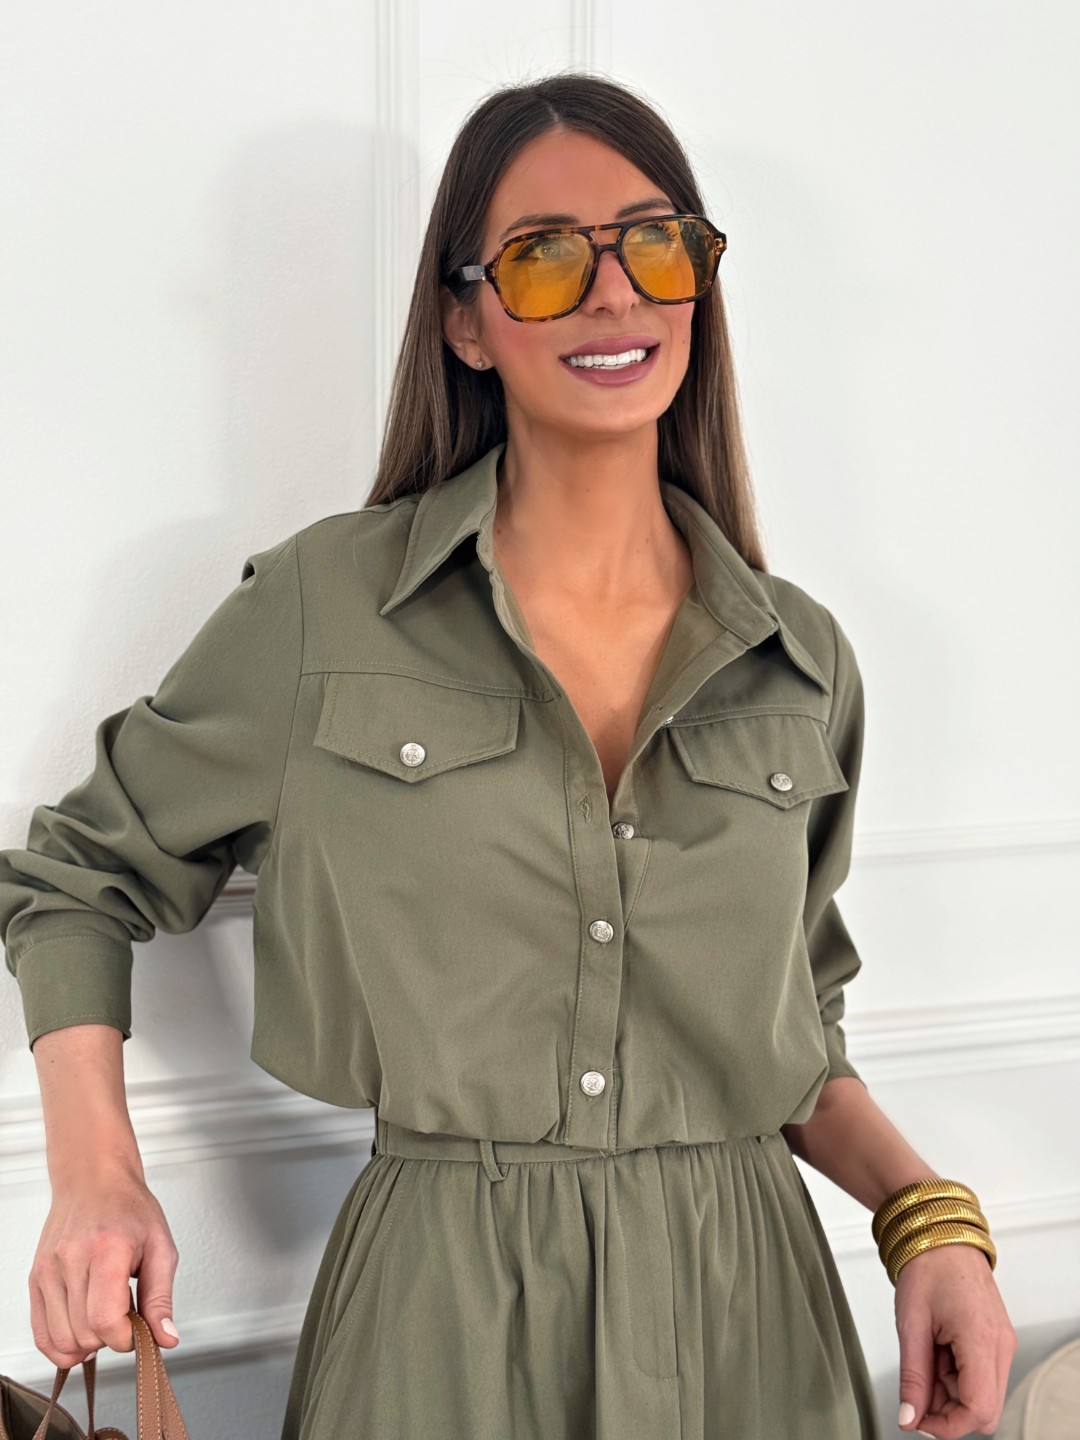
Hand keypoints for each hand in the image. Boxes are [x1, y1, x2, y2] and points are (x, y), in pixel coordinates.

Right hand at [29, 1162, 180, 1368]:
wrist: (93, 1181)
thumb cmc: (128, 1208)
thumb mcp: (161, 1247)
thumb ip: (162, 1298)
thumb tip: (165, 1338)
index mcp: (106, 1250)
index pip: (106, 1320)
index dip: (126, 1338)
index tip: (139, 1330)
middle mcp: (71, 1260)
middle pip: (85, 1334)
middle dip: (111, 1337)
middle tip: (126, 1313)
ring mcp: (48, 1271)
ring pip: (63, 1340)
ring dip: (88, 1342)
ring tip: (105, 1314)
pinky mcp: (36, 1279)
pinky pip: (42, 1335)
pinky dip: (62, 1346)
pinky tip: (82, 1332)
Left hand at [895, 1242, 1016, 1436]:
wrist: (941, 1236)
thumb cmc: (927, 1268)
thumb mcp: (911, 1325)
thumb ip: (913, 1376)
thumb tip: (909, 1417)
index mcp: (981, 1339)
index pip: (978, 1410)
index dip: (947, 1425)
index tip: (918, 1419)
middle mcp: (1000, 1345)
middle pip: (985, 1411)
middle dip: (949, 1411)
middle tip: (918, 1389)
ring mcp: (1001, 1343)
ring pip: (983, 1396)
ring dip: (951, 1392)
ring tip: (926, 1358)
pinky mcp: (996, 1340)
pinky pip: (981, 1376)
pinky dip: (957, 1377)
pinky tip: (937, 1354)